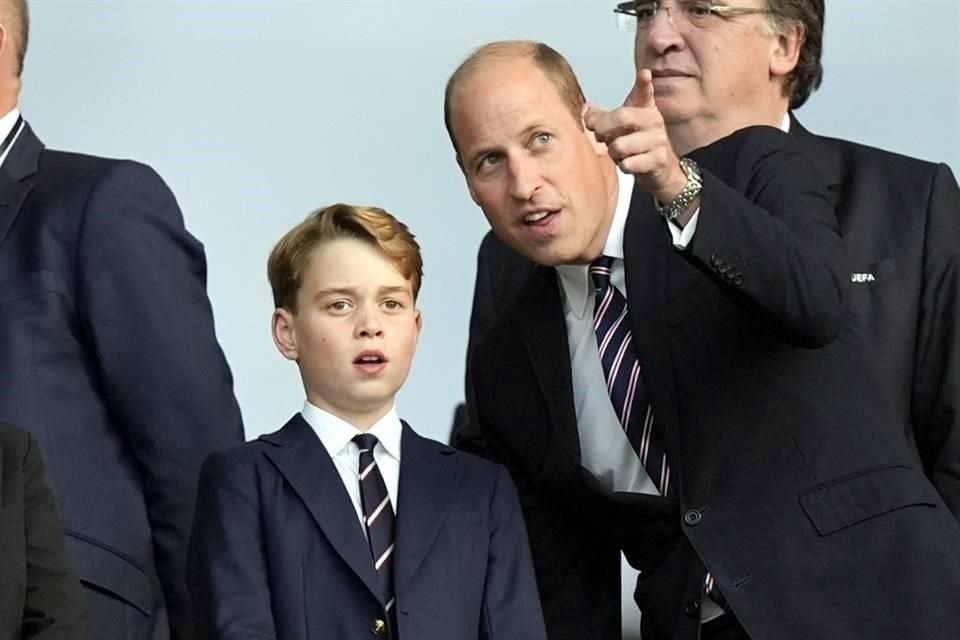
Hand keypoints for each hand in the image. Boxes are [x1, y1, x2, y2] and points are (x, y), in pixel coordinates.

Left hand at [584, 69, 686, 203]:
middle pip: (621, 117)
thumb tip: (585, 111)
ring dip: (613, 153)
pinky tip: (630, 164)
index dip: (643, 83)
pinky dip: (623, 166)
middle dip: (603, 129)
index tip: (644, 73)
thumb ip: (601, 118)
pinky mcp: (659, 159)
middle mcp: (654, 121)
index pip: (644, 92)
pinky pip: (628, 164)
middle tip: (601, 136)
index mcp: (645, 108)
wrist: (660, 169)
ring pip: (620, 146)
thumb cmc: (636, 144)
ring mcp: (659, 140)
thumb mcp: (621, 127)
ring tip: (620, 153)